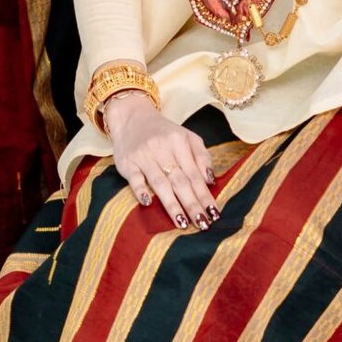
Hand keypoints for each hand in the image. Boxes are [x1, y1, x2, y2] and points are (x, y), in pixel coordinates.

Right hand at [102, 92, 218, 229]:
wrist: (132, 117)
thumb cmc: (164, 133)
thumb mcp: (187, 136)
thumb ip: (202, 156)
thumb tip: (210, 180)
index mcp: (179, 142)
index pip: (195, 174)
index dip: (205, 195)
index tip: (214, 214)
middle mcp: (162, 149)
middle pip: (180, 181)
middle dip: (192, 204)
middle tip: (203, 224)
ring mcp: (143, 156)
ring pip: (160, 183)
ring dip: (172, 204)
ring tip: (183, 222)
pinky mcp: (127, 163)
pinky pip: (135, 179)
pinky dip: (141, 190)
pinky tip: (148, 203)